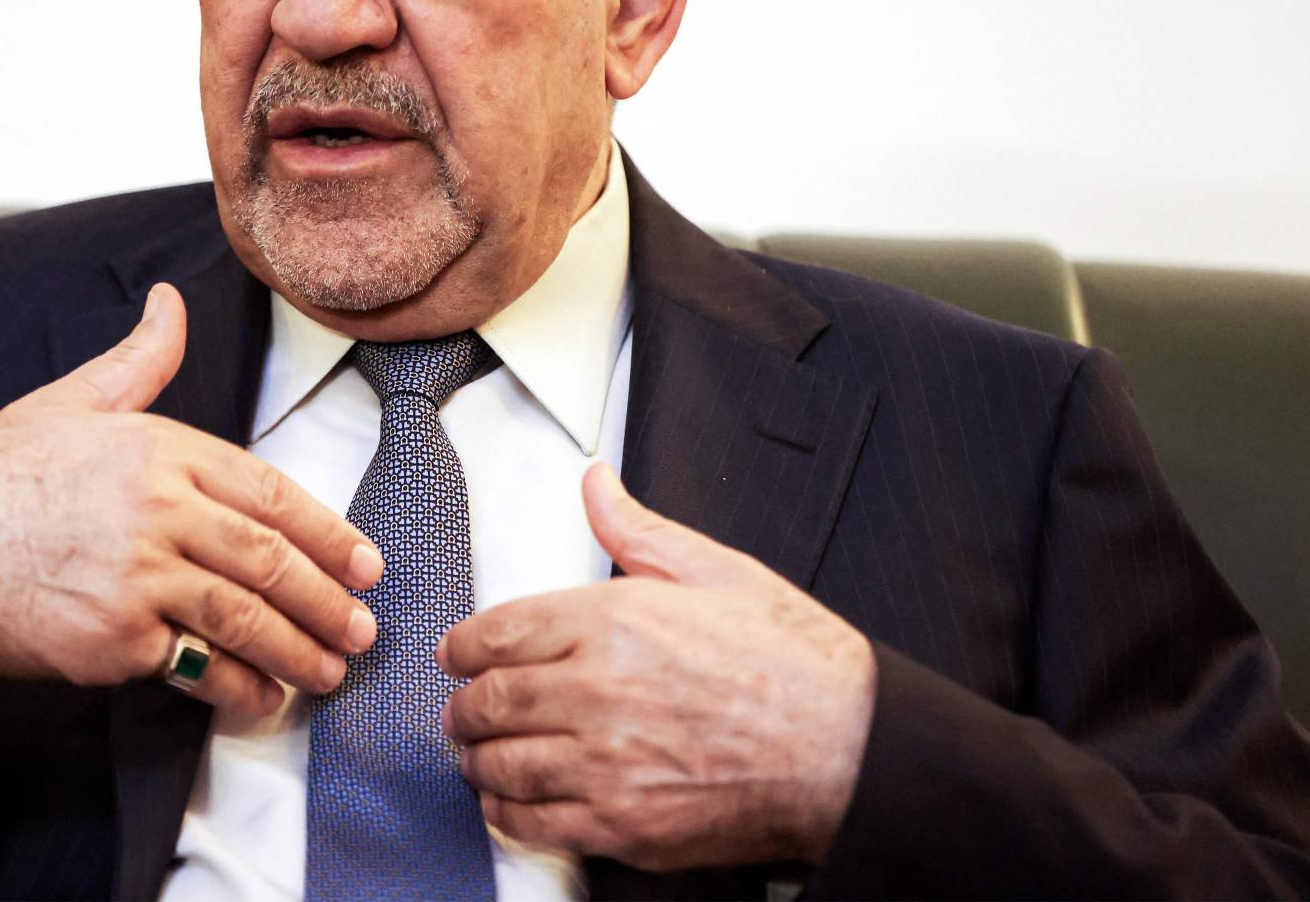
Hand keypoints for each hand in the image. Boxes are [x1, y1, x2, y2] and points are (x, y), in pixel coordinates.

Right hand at [0, 283, 381, 715]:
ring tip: (330, 669)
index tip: (364, 562)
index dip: (327, 532)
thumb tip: (169, 304)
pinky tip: (263, 698)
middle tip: (362, 626)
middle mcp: (157, 509)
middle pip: (269, 559)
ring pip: (245, 617)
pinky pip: (197, 668)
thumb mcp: (68, 402)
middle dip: (328, 600)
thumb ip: (138, 360)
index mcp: (158, 447)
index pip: (269, 491)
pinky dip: (238, 688)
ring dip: (300, 649)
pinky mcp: (113, 639)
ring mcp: (137, 577)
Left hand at [438, 463, 875, 870]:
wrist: (853, 751)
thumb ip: (637, 530)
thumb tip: (596, 484)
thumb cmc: (795, 663)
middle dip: (463, 705)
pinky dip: (508, 813)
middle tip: (461, 708)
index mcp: (615, 621)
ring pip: (501, 764)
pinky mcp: (624, 824)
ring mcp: (607, 764)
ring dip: (477, 759)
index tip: (457, 654)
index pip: (499, 632)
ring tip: (478, 753)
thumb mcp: (717, 571)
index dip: (464, 646)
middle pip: (488, 700)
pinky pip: (534, 823)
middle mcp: (599, 691)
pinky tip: (511, 801)